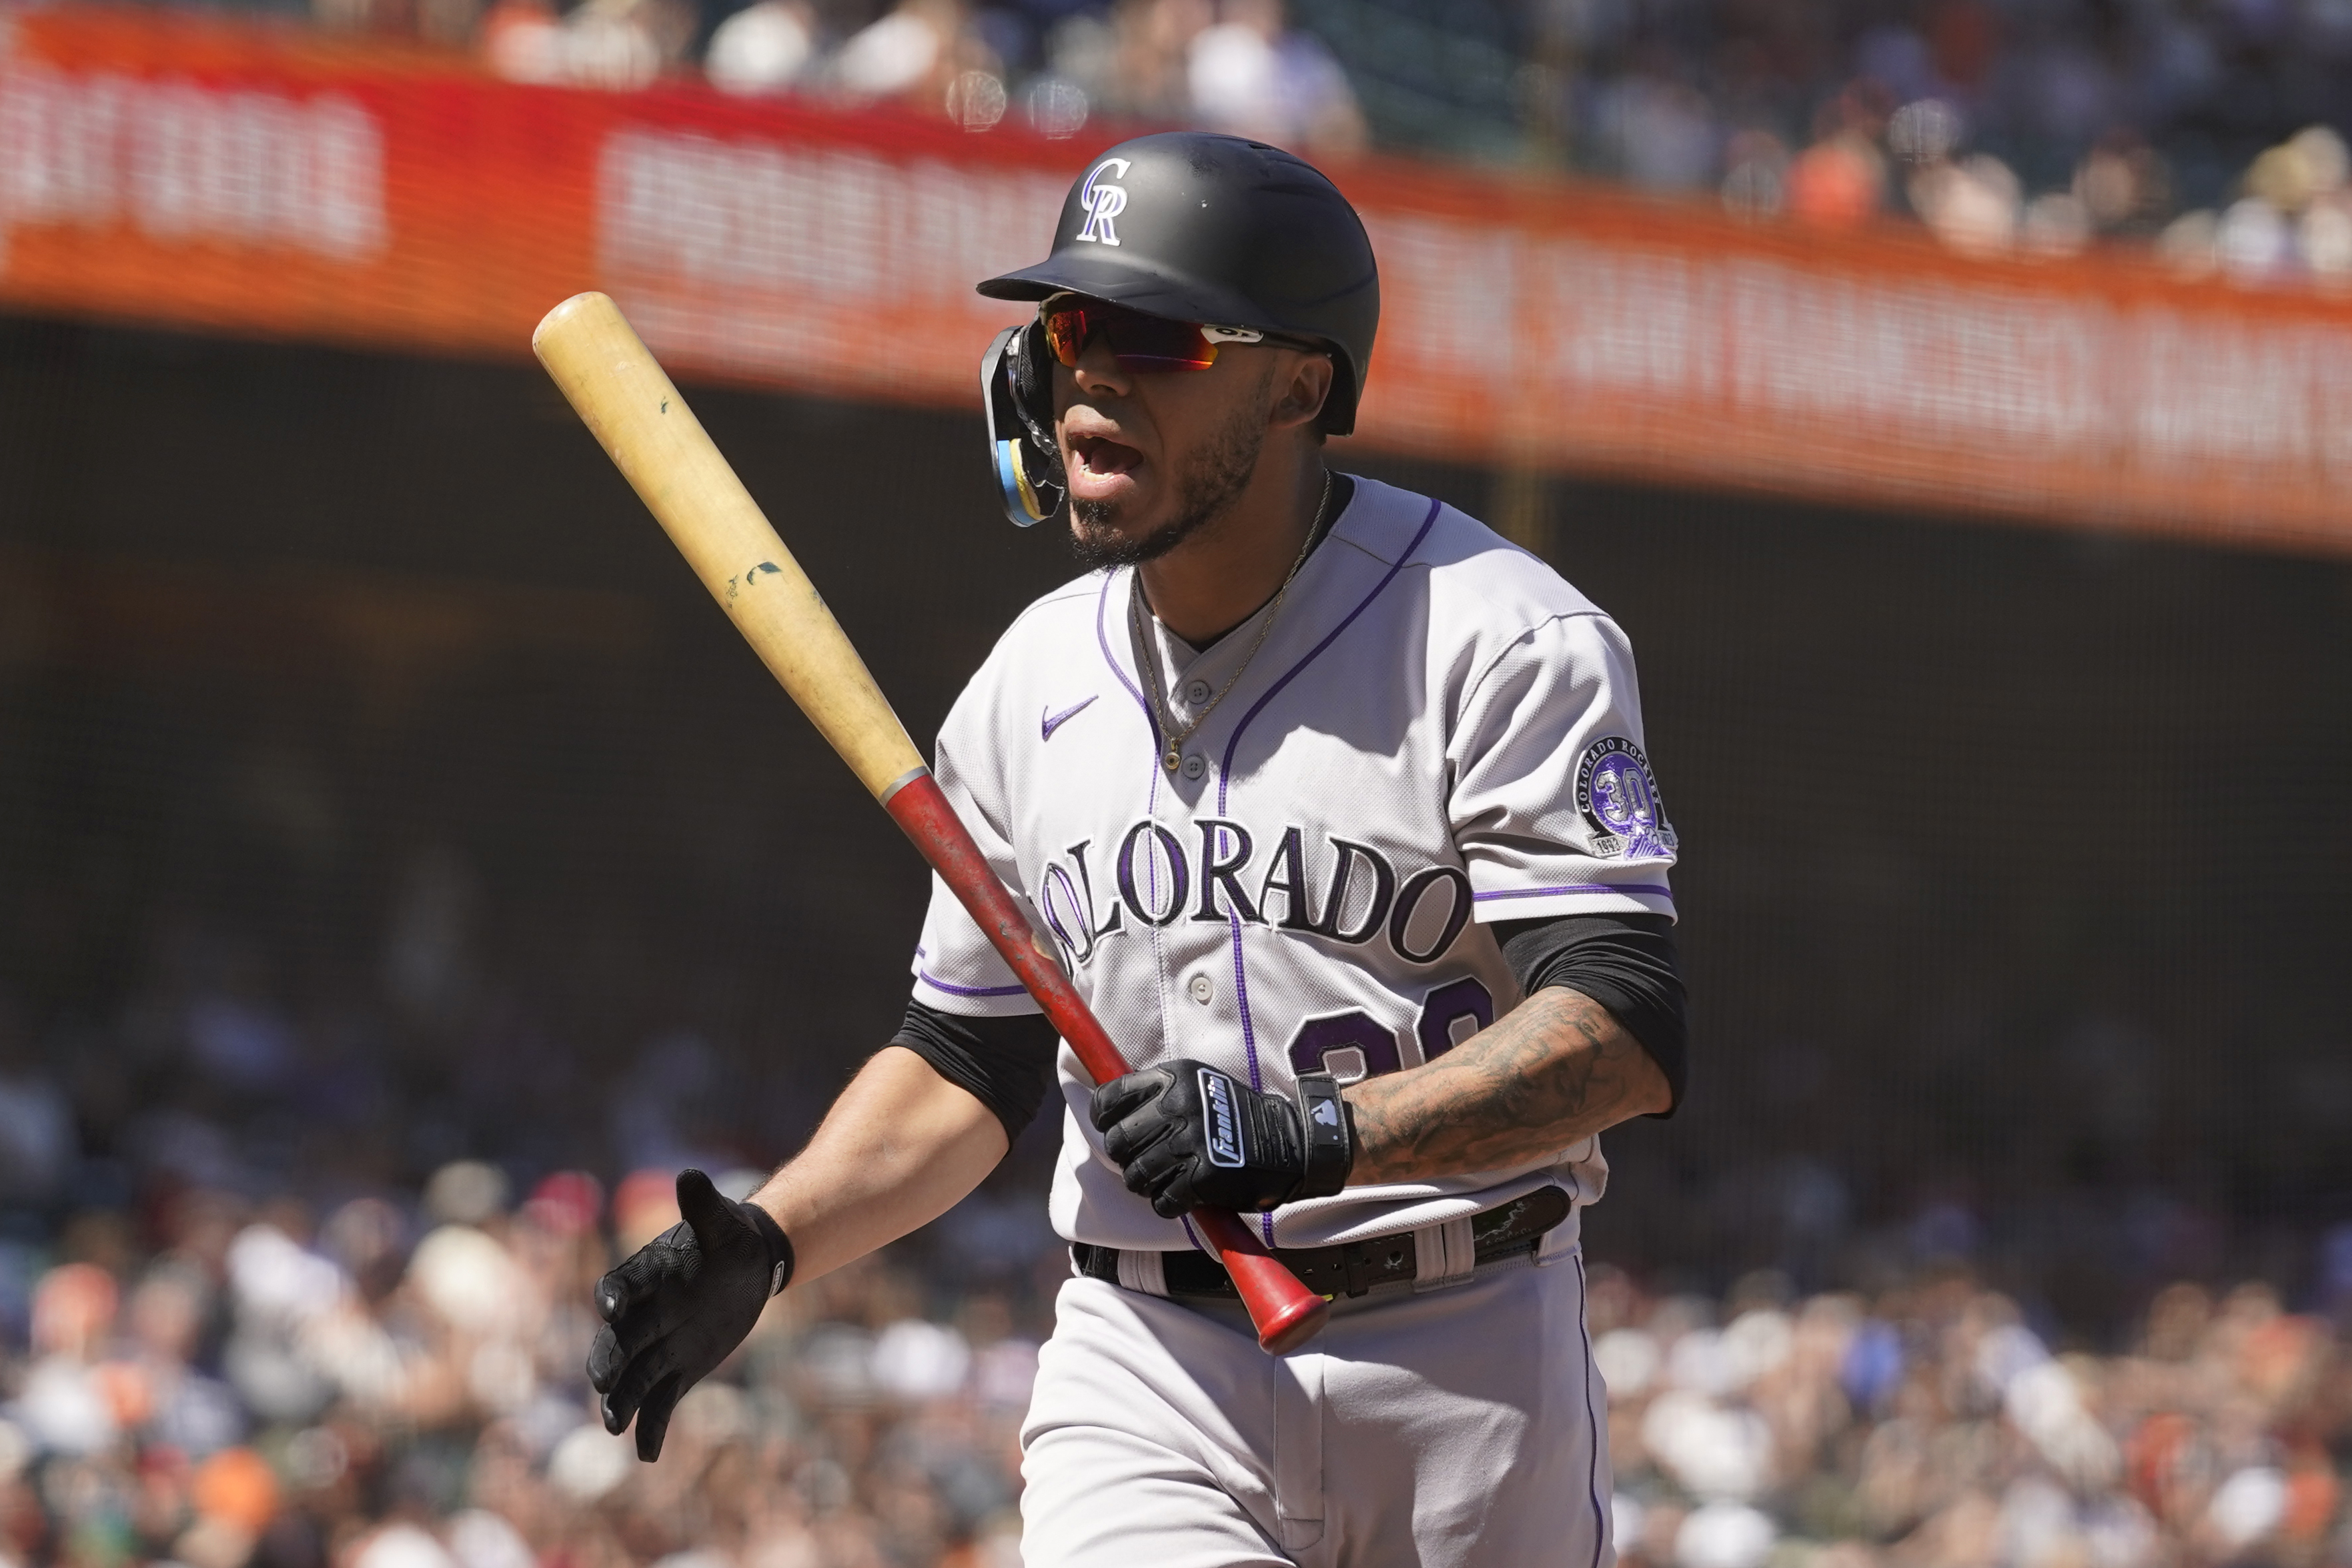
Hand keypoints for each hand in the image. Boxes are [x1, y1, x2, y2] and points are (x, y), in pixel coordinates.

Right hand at [586, 1168, 792, 1459]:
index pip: (620, 1286)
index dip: (614, 1296)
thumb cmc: (730, 1238)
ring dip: (621, 1401)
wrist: (749, 1266)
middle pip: (617, 1342)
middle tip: (604, 1382)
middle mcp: (643, 1315)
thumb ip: (703, 1205)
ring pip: (632, 1379)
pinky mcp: (676, 1373)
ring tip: (614, 1424)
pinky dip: (651, 1429)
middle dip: (609, 1361)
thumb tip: (691, 1176)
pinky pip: (658, 1405)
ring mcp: (657, 1348)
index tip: (612, 1307)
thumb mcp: (724, 1222)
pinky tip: (647, 1455)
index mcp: (646, 1276)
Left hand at [1089, 1064, 1351, 1218]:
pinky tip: (1182, 1196)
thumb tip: (1110, 1112)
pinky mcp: (1203, 1175)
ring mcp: (1190, 1141)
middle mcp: (1178, 1106)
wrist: (1290, 1142)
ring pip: (1136, 1175)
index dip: (1103, 1118)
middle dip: (1125, 1158)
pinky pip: (1163, 1200)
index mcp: (1173, 1078)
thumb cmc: (1237, 1116)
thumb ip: (1158, 1094)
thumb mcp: (1198, 1085)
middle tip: (1142, 1162)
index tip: (1110, 1128)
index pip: (1110, 1098)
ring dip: (1145, 1184)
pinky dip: (1168, 1204)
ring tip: (1162, 1181)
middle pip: (1118, 1141)